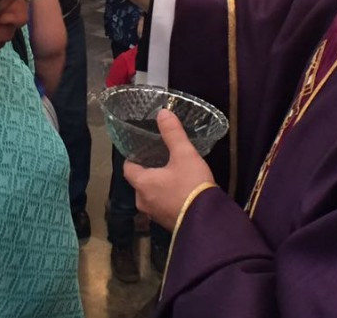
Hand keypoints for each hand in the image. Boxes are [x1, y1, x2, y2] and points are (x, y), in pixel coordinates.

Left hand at [124, 109, 215, 229]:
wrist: (208, 221)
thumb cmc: (192, 185)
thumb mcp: (184, 155)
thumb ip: (173, 134)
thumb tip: (162, 112)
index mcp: (142, 183)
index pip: (128, 168)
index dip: (133, 158)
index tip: (142, 150)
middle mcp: (143, 201)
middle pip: (139, 183)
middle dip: (147, 172)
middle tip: (160, 160)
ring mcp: (154, 215)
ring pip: (150, 196)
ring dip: (158, 187)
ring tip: (172, 175)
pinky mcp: (167, 224)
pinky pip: (161, 207)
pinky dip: (166, 199)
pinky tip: (180, 192)